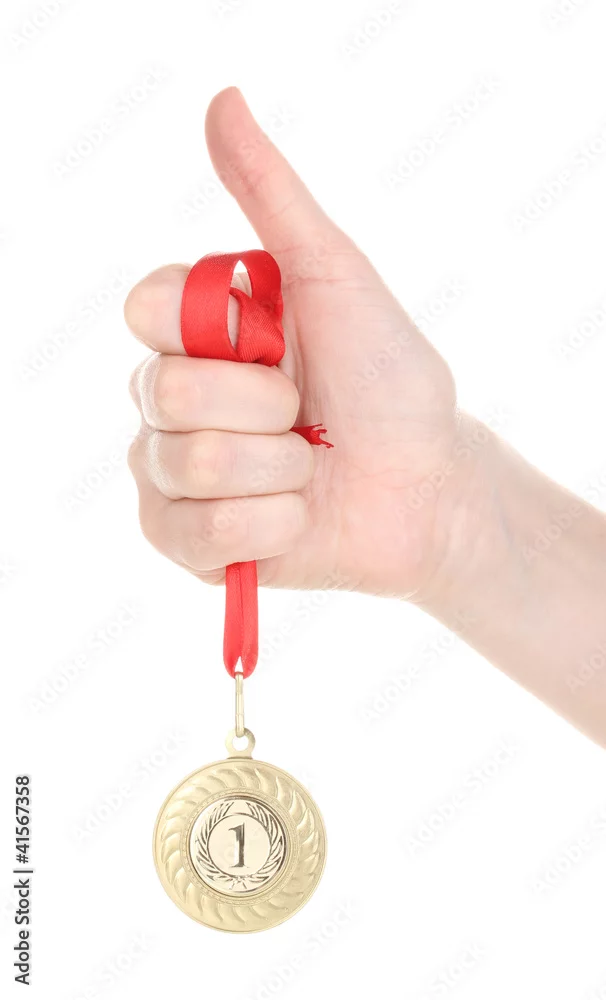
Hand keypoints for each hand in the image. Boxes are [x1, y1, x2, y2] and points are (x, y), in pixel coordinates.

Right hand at [125, 87, 486, 599]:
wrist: (426, 487)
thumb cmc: (389, 383)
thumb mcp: (338, 278)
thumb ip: (275, 199)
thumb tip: (223, 102)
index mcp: (198, 331)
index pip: (146, 310)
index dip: (216, 332)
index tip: (279, 340)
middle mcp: (171, 398)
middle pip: (168, 394)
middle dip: (270, 407)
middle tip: (308, 414)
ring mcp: (171, 473)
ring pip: (189, 465)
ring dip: (281, 469)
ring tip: (311, 466)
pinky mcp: (184, 540)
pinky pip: (199, 533)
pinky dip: (272, 523)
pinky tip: (297, 514)